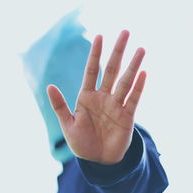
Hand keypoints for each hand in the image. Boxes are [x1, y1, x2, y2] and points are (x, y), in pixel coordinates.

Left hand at [47, 30, 145, 164]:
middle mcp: (103, 97)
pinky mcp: (127, 116)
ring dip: (133, 66)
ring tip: (140, 49)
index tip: (100, 36)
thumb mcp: (67, 124)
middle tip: (125, 32)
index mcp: (87, 97)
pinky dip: (138, 88)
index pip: (92, 70)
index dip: (95, 54)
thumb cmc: (81, 143)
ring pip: (126, 82)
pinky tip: (143, 73)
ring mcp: (116, 106)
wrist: (97, 160)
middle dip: (118, 51)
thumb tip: (49, 86)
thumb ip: (59, 106)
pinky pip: (133, 99)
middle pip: (112, 70)